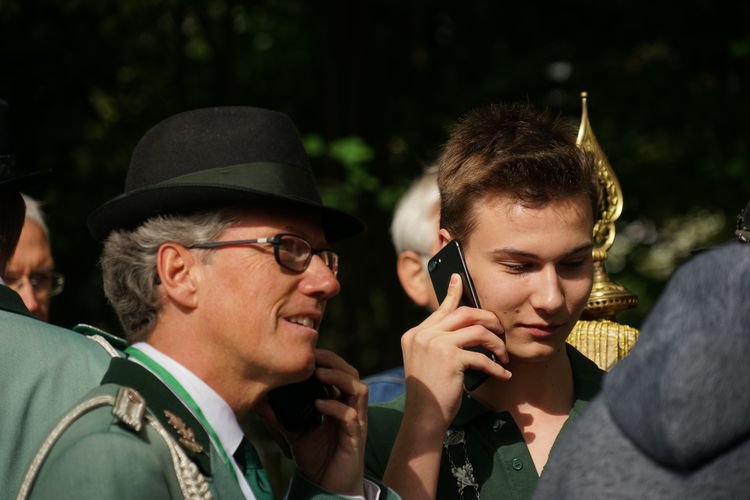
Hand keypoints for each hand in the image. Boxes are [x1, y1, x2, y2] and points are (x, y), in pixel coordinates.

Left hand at [268, 349, 367, 495]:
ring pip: (359, 388)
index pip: (339, 371)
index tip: (306, 351)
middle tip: (313, 357)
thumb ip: (279, 416)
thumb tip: (258, 400)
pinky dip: (335, 406)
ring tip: (318, 373)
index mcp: (338, 402)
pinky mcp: (356, 437)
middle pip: (352, 373)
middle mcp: (350, 408)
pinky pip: (352, 415)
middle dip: (334, 361)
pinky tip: (318, 404)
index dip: (326, 358)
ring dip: (339, 377)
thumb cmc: (314, 457)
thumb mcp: (293, 432)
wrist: (326, 487)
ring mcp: (356, 421)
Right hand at [401, 273, 510, 433]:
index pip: (440, 309)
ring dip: (496, 344)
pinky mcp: (450, 358)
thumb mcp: (427, 361)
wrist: (423, 416)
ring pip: (478, 331)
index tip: (459, 278)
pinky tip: (503, 375)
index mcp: (415, 334)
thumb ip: (438, 342)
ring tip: (503, 356)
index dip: (452, 293)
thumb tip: (464, 328)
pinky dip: (496, 367)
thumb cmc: (430, 393)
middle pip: (464, 314)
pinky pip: (482, 356)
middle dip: (488, 319)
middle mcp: (423, 335)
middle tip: (500, 331)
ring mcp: (435, 344)